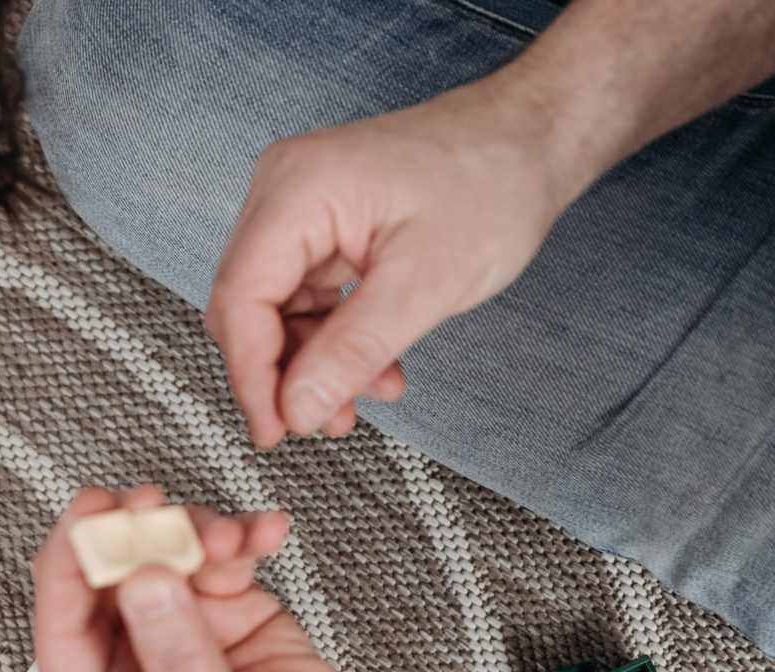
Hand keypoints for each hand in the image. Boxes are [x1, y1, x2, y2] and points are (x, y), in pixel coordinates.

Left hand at [33, 486, 377, 671]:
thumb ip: (180, 661)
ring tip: (233, 538)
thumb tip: (139, 582)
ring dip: (192, 534)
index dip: (69, 567)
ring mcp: (179, 641)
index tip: (91, 516)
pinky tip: (264, 534)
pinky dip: (238, 538)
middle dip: (132, 537)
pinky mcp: (227, 617)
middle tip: (156, 503)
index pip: (61, 632)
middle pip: (105, 584)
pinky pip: (216, 559)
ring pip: (160, 560)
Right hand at [205, 80, 583, 445]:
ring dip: (312, 362)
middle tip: (320, 421)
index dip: (252, 375)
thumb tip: (297, 408)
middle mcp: (285, 191)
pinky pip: (304, 297)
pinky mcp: (321, 225)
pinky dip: (332, 339)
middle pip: (248, 306)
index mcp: (298, 190)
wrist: (533, 139)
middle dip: (283, 373)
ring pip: (274, 310)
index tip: (275, 430)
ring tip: (361, 398)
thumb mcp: (427, 282)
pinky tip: (373, 365)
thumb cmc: (494, 180)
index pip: (241, 299)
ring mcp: (300, 207)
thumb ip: (353, 350)